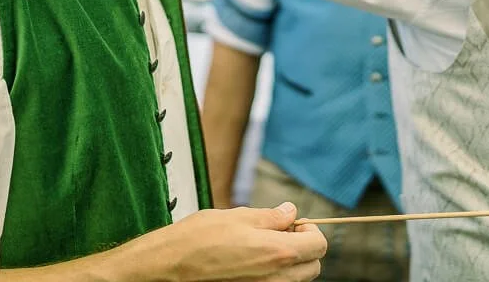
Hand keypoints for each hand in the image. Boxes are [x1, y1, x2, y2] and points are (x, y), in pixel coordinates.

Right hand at [137, 203, 326, 280]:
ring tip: (263, 247)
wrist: (170, 266)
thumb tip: (290, 212)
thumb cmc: (197, 239)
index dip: (311, 230)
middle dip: (305, 248)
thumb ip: (270, 217)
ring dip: (290, 262)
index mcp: (277, 252)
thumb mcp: (237, 217)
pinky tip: (252, 261)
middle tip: (282, 233)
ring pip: (296, 279)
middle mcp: (277, 278)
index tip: (295, 224)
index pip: (319, 245)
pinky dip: (274, 274)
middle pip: (313, 266)